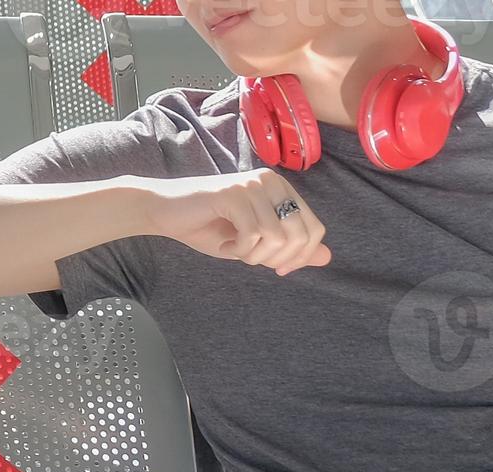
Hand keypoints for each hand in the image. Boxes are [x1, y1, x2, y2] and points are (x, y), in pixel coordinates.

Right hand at [136, 170, 330, 276]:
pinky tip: (224, 244)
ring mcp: (253, 185)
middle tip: (250, 258)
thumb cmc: (208, 227)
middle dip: (276, 259)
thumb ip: (290, 248)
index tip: (277, 268)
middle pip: (299, 235)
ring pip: (276, 237)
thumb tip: (327, 258)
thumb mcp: (256, 243)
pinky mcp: (234, 194)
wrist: (165, 212)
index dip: (300, 257)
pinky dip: (238, 250)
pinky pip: (253, 234)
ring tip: (234, 250)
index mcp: (282, 189)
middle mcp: (272, 182)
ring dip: (254, 255)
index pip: (315, 229)